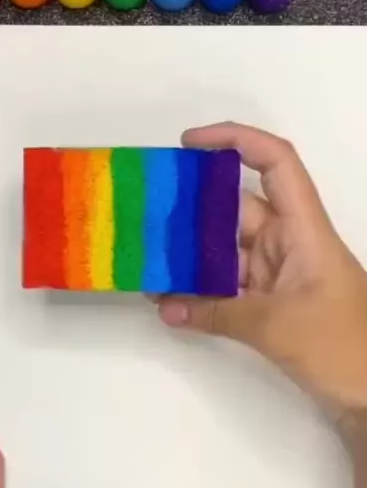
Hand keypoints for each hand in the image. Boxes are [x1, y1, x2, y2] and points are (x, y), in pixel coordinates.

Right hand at [157, 122, 366, 411]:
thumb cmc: (343, 347)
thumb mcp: (276, 326)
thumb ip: (216, 313)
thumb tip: (166, 308)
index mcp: (304, 228)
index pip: (275, 162)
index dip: (235, 140)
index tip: (189, 144)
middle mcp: (289, 242)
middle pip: (236, 208)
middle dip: (192, 208)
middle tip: (145, 211)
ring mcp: (279, 273)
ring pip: (227, 250)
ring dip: (190, 256)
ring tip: (146, 259)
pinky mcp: (271, 302)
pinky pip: (228, 285)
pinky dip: (201, 290)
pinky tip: (168, 298)